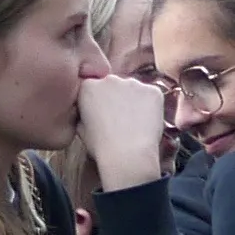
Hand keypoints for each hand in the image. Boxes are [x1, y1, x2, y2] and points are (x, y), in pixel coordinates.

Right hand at [75, 69, 171, 191]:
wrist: (128, 155)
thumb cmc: (102, 147)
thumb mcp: (81, 129)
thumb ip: (84, 113)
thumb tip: (90, 112)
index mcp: (88, 87)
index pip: (93, 88)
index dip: (99, 102)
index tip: (103, 115)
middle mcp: (110, 79)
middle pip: (114, 85)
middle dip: (116, 98)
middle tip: (120, 120)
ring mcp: (133, 83)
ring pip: (133, 90)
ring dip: (133, 101)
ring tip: (134, 124)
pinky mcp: (153, 90)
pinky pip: (151, 95)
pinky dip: (151, 106)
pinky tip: (147, 123)